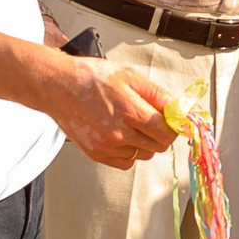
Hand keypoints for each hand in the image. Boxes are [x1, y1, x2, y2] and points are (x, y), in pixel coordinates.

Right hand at [42, 57, 176, 169]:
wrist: (58, 87)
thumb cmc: (92, 78)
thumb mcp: (130, 76)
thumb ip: (158, 95)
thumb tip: (181, 109)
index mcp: (129, 111)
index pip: (166, 132)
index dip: (174, 126)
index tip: (173, 120)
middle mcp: (118, 133)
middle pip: (158, 146)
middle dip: (161, 133)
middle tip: (151, 117)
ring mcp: (106, 146)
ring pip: (144, 154)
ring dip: (144, 142)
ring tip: (131, 122)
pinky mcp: (97, 154)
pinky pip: (126, 161)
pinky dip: (129, 151)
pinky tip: (121, 134)